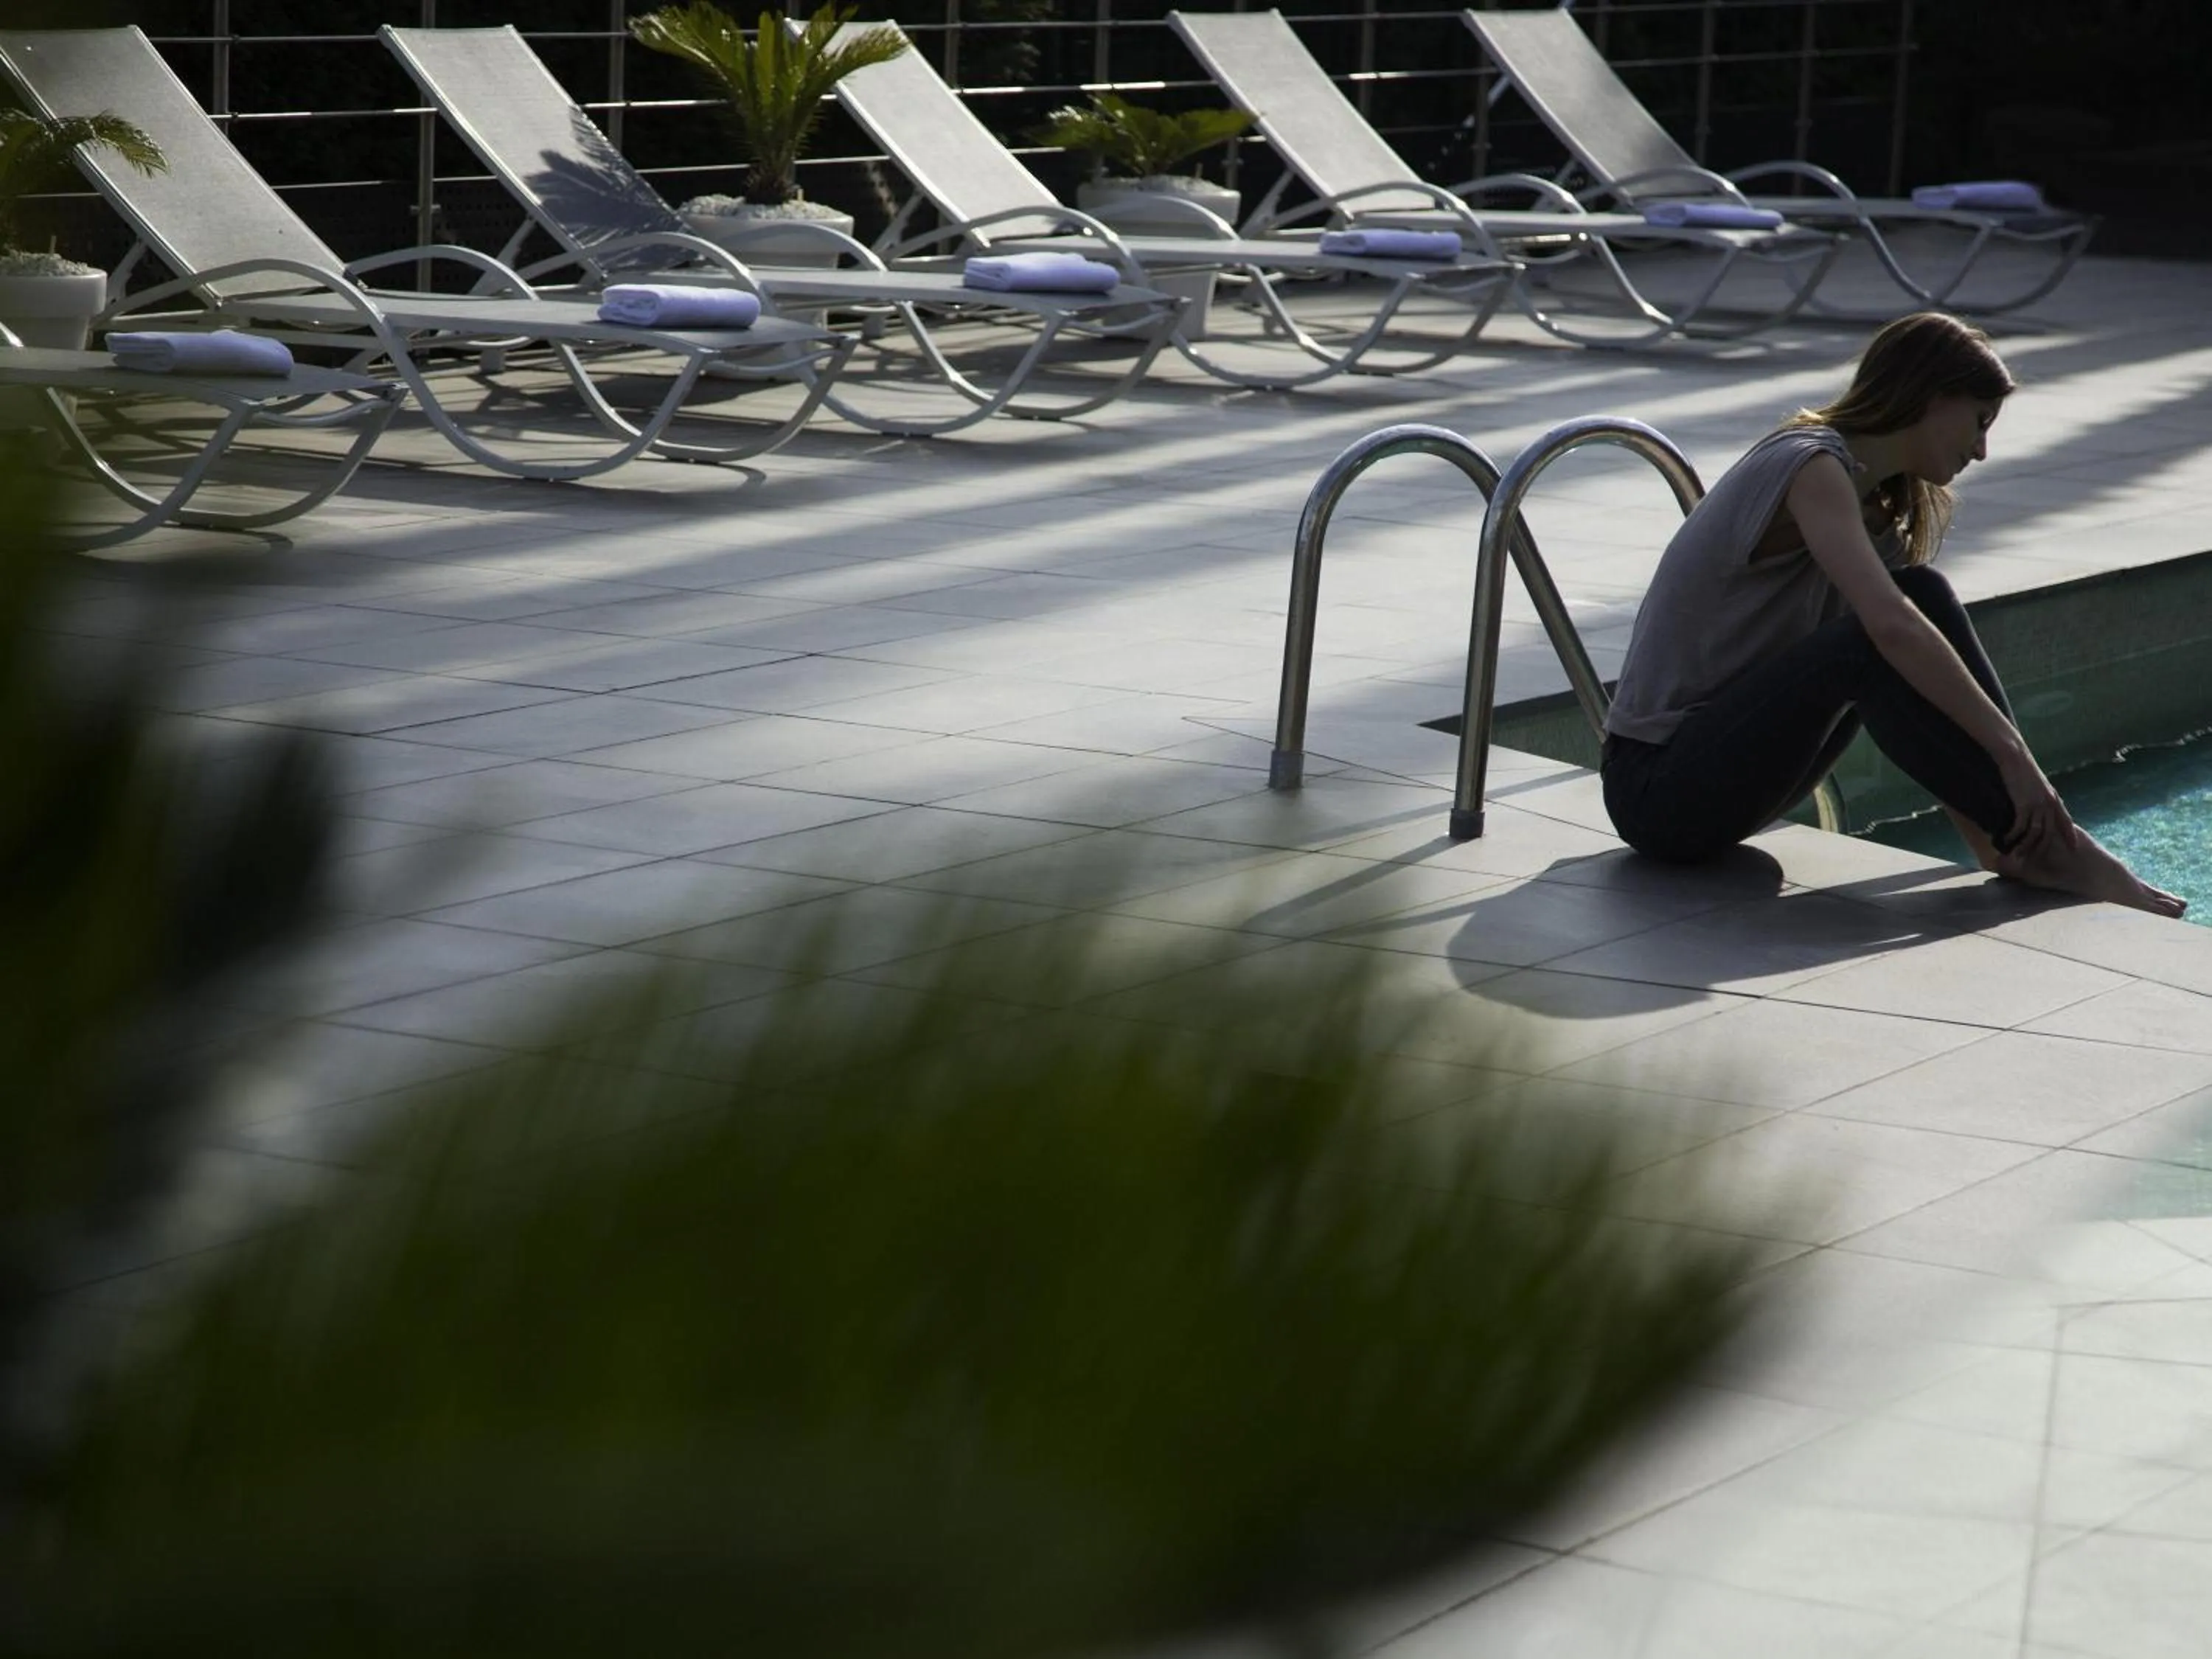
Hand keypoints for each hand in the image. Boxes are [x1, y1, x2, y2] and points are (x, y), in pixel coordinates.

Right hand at [1996, 747, 2076, 862]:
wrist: (2014, 756)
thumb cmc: (2022, 767)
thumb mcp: (2037, 783)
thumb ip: (2040, 795)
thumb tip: (2036, 805)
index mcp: (2054, 798)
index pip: (2066, 820)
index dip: (2070, 835)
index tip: (2074, 847)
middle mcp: (2049, 803)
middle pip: (2051, 832)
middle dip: (2045, 848)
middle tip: (2037, 861)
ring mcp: (2037, 804)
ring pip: (2036, 833)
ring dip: (2026, 846)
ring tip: (2017, 855)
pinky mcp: (2024, 803)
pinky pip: (2021, 826)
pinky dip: (2014, 836)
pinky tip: (2006, 840)